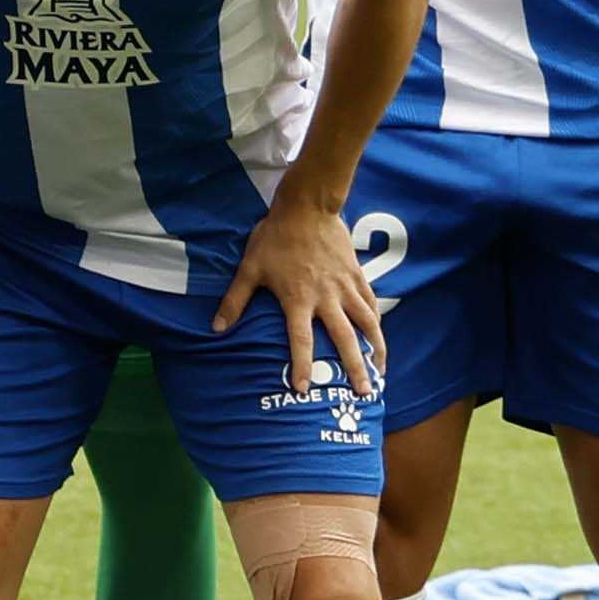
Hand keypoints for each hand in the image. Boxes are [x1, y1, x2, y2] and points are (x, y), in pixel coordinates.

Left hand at [217, 193, 384, 398]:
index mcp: (298, 299)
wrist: (306, 206)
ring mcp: (345, 287)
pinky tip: (378, 337)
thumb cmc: (274, 237)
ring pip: (367, 323)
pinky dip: (376, 322)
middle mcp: (326, 298)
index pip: (301, 341)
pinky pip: (371, 303)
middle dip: (355, 368)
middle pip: (344, 339)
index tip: (304, 390)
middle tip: (365, 393)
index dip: (302, 366)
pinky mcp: (357, 275)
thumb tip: (216, 328)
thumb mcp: (250, 268)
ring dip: (375, 349)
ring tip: (381, 371)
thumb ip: (235, 300)